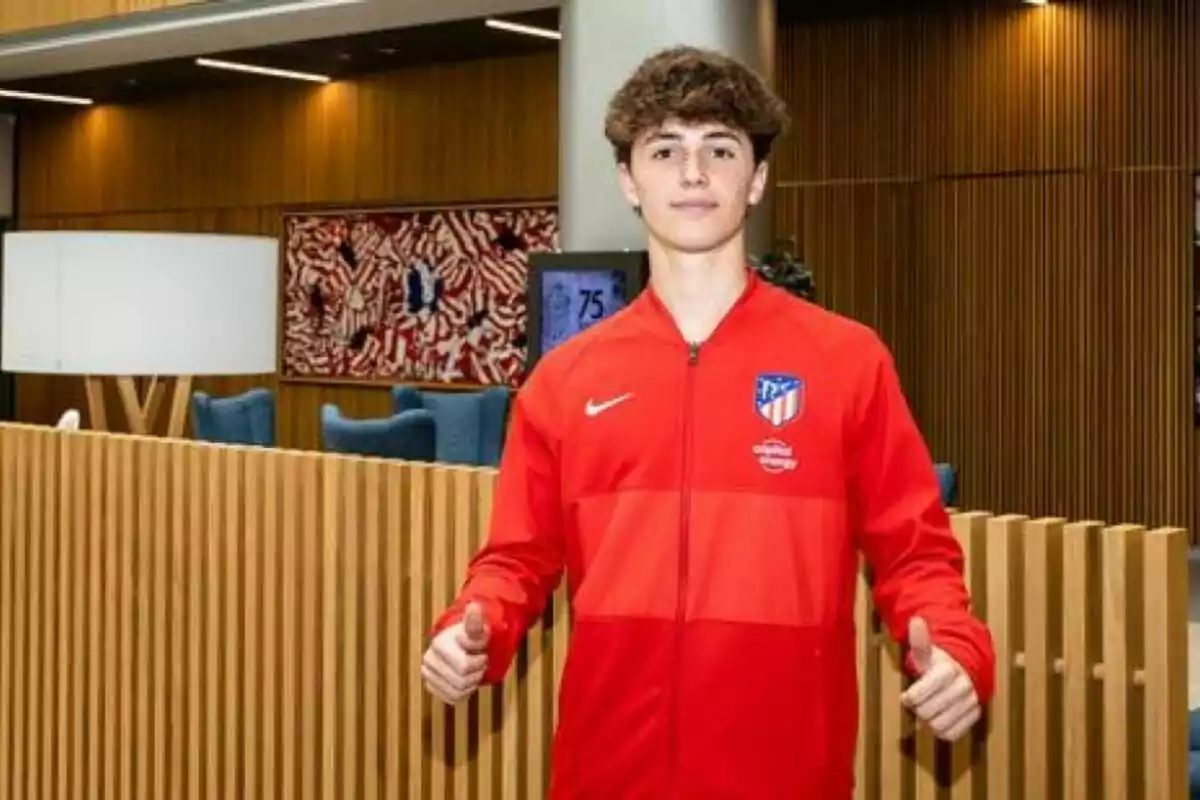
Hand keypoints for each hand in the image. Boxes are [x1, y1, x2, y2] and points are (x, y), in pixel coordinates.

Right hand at [421, 601, 489, 704]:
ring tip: (474, 673)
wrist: (459, 645)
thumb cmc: (470, 637)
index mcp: (438, 645)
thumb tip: (474, 606)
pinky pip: (452, 698)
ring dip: (471, 684)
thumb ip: (476, 622)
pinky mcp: (431, 687)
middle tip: (480, 664)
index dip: (479, 663)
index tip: (481, 653)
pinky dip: (463, 693)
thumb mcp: (477, 629)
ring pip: (456, 692)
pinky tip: (467, 682)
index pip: (464, 667)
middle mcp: (428, 660)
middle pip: (460, 681)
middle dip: (476, 674)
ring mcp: (428, 675)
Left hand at [900, 616, 980, 741]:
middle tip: (917, 704)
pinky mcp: (975, 716)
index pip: (923, 691)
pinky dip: (942, 730)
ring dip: (928, 721)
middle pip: (929, 711)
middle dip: (918, 709)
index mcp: (948, 669)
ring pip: (940, 725)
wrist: (966, 672)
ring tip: (927, 711)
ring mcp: (971, 702)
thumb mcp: (926, 653)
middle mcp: (963, 686)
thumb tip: (915, 621)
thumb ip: (919, 642)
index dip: (912, 697)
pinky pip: (953, 734)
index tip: (906, 697)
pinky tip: (938, 719)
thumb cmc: (938, 664)